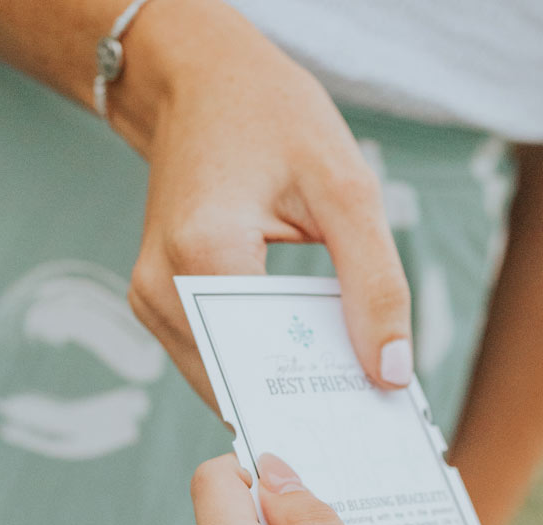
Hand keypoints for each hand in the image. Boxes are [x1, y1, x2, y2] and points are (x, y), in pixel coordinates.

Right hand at [109, 0, 412, 407]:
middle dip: (301, 403)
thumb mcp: (347, 187)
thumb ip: (376, 284)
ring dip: (278, 388)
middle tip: (363, 418)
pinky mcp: (156, 302)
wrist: (200, 80)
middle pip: (239, 384)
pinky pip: (214, 358)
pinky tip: (304, 358)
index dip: (318, 401)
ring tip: (339, 389)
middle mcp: (162, 287)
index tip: (368, 427)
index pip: (263, 365)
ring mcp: (151, 299)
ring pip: (223, 382)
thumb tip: (391, 375)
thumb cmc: (274, 119)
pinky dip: (259, 363)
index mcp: (203, 253)